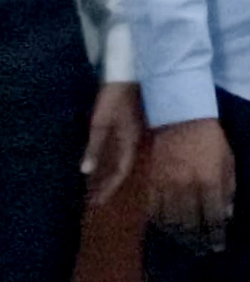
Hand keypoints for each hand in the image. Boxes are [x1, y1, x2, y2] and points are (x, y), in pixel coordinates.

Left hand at [82, 82, 145, 208]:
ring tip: (95, 187)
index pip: (119, 173)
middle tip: (93, 200)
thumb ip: (94, 147)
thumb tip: (85, 171)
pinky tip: (102, 165)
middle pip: (120, 170)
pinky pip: (119, 152)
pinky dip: (110, 162)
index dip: (108, 188)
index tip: (96, 203)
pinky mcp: (128, 129)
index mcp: (128, 144)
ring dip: (108, 175)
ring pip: (120, 162)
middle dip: (107, 186)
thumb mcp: (100, 123)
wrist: (129, 78)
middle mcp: (132, 143)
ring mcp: (131, 136)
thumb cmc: (114, 100)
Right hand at [141, 120, 232, 251]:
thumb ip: (228, 187)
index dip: (215, 235)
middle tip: (200, 250)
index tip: (217, 247)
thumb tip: (227, 214)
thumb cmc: (210, 139)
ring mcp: (165, 185)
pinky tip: (165, 229)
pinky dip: (159, 222)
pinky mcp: (150, 181)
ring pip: (170, 219)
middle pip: (190, 223)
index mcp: (210, 182)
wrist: (180, 117)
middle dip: (196, 240)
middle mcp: (187, 187)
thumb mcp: (228, 161)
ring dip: (178, 235)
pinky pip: (152, 209)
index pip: (213, 217)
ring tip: (185, 244)